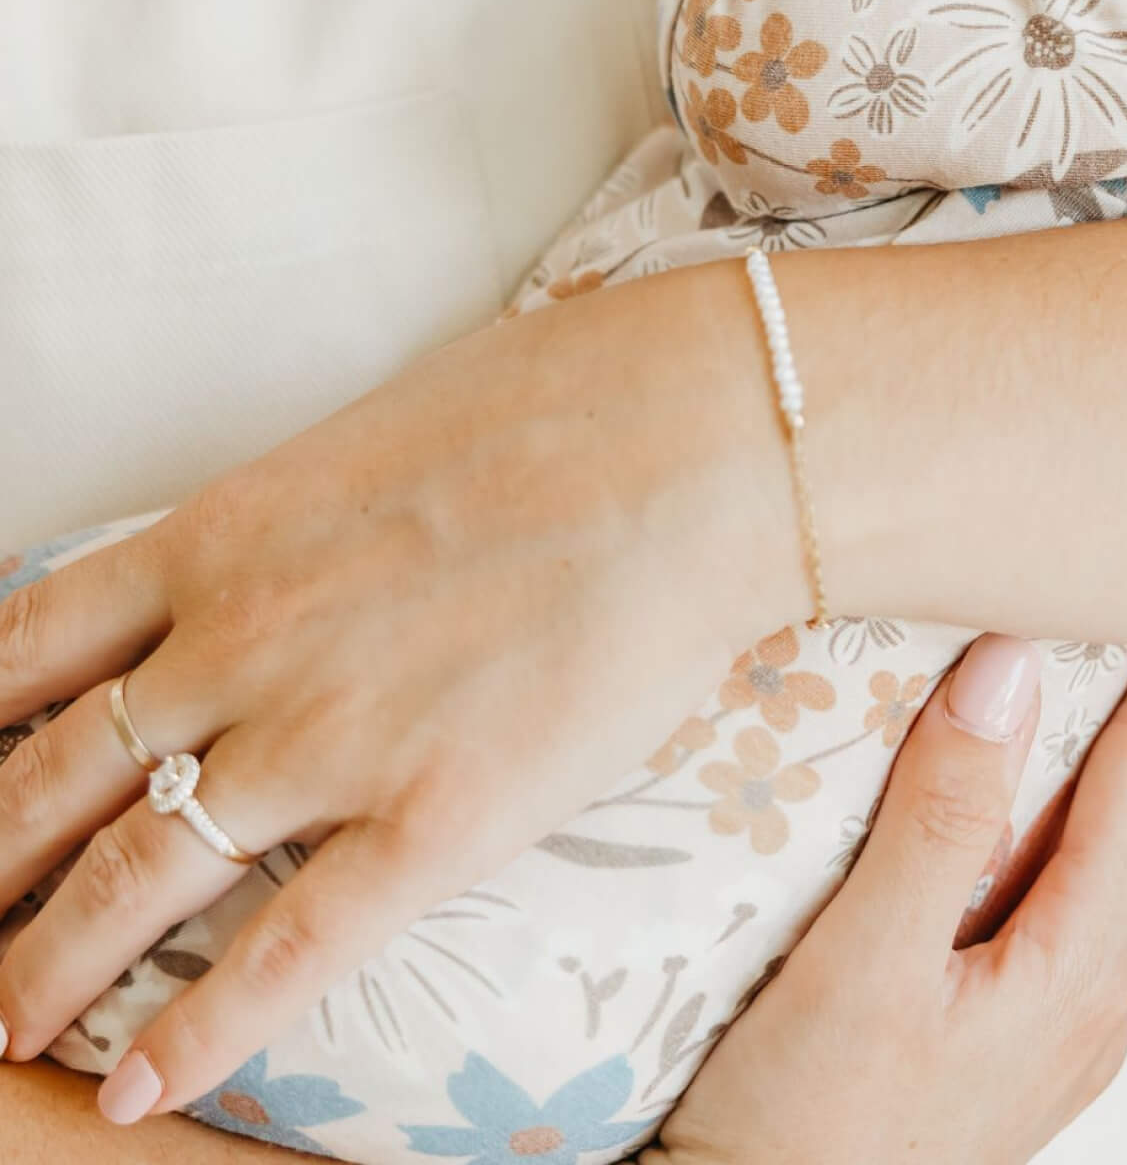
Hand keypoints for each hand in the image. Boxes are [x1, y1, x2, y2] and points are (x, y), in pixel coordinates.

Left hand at [0, 267, 789, 1119]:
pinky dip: (199, 1032)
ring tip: (7, 1027)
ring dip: (46, 967)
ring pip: (133, 879)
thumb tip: (288, 543)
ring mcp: (325, 741)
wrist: (698, 446)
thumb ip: (304, 508)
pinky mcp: (431, 820)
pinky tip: (138, 1085)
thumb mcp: (383, 429)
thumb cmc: (566, 401)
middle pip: (49, 779)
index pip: (31, 643)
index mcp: (225, 537)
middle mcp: (239, 648)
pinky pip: (286, 951)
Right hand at [648, 636, 1126, 1164]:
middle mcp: (1097, 990)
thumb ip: (939, 820)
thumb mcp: (856, 972)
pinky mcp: (1020, 1021)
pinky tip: (1096, 775)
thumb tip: (1010, 669)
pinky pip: (1095, 875)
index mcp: (1076, 969)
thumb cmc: (797, 1136)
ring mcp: (1066, 1013)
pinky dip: (1114, 795)